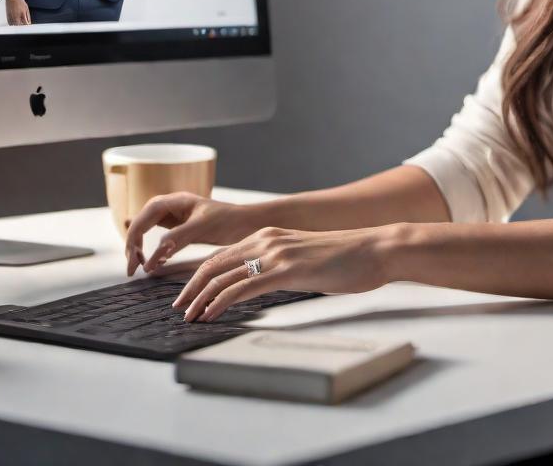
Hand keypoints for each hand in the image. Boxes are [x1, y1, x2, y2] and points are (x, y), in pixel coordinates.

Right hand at [6, 0, 30, 25]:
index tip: (27, 26)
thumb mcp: (26, 9)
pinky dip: (12, 24)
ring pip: (14, 25)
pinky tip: (15, 23)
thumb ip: (28, 17)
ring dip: (17, 25)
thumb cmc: (20, 2)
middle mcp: (16, 16)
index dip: (26, 26)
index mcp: (22, 14)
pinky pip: (9, 23)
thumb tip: (29, 23)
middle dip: (21, 26)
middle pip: (19, 25)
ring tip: (19, 23)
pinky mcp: (7, 16)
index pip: (25, 23)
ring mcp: (11, 16)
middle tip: (23, 25)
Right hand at [124, 191, 253, 275]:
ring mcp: (178, 216)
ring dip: (141, 246)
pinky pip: (162, 236)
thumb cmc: (230, 220)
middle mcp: (174, 205)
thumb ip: (177, 238)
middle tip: (132, 268)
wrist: (250, 223)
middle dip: (134, 243)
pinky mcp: (184, 227)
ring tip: (138, 267)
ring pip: (149, 229)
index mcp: (177, 200)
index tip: (133, 259)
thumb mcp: (203, 228)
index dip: (134, 236)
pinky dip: (155, 249)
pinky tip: (156, 263)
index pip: (145, 216)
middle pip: (143, 221)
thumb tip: (152, 255)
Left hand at [172, 224, 397, 321]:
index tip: (187, 293)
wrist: (374, 249)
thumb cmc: (347, 258)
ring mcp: (276, 254)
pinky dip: (220, 302)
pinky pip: (242, 287)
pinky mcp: (286, 270)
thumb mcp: (305, 258)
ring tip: (188, 316)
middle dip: (191, 286)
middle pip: (215, 263)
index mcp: (270, 236)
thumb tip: (266, 285)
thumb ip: (282, 266)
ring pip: (223, 275)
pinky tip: (209, 315)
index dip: (200, 274)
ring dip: (200, 298)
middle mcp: (267, 240)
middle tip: (178, 307)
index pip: (223, 255)